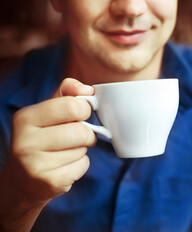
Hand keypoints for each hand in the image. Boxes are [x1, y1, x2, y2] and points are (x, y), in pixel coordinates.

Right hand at [0, 78, 95, 230]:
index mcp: (26, 118)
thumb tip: (87, 89)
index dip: (84, 109)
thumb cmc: (42, 140)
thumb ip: (67, 94)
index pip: (71, 106)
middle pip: (81, 131)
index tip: (80, 114)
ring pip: (83, 149)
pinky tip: (65, 166)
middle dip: (87, 133)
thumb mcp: (47, 112)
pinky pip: (82, 166)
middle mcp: (26, 141)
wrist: (22, 181)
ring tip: (65, 152)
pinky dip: (80, 165)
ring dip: (82, 150)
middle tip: (78, 136)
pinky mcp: (50, 182)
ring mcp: (36, 164)